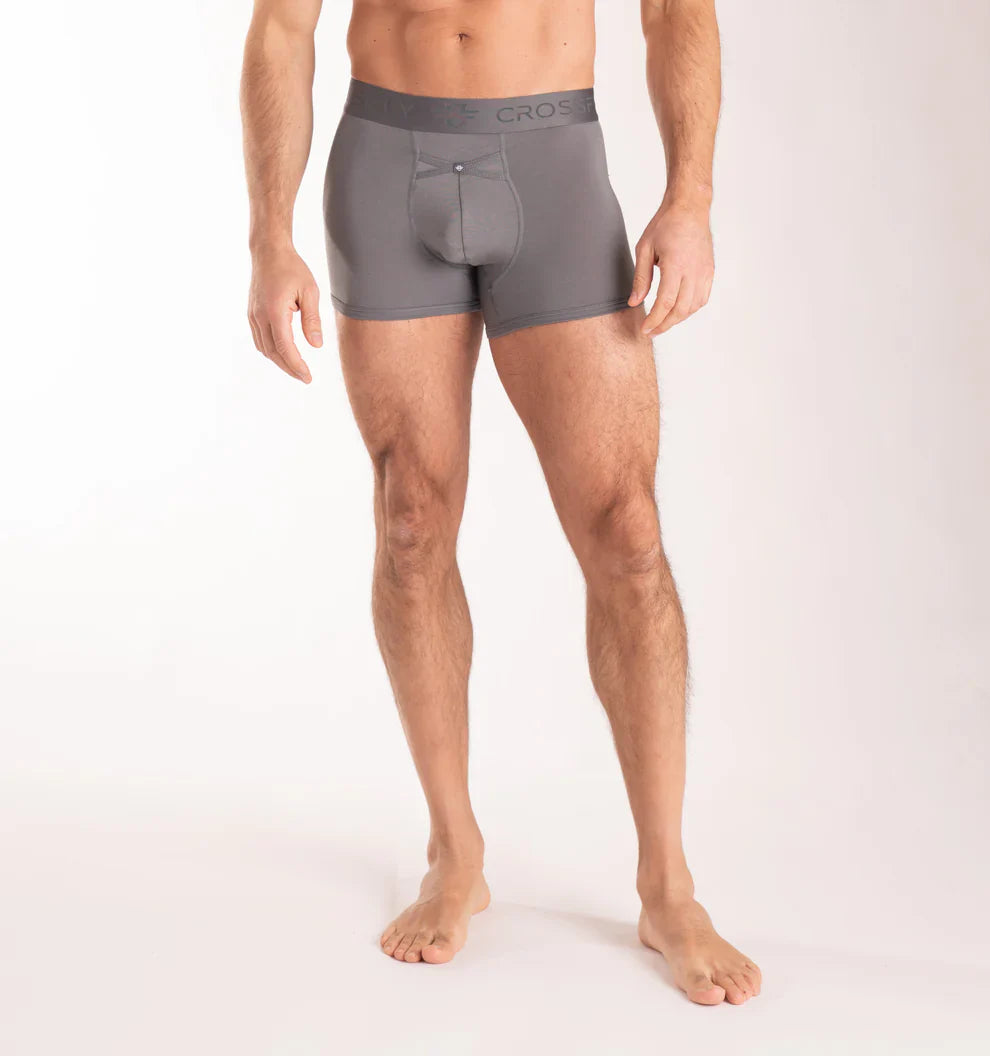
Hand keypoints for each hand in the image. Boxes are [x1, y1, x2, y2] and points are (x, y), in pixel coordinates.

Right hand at [248, 246, 321, 382]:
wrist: (268, 251)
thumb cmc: (292, 268)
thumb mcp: (309, 292)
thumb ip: (312, 320)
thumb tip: (316, 346)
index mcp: (275, 312)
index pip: (285, 347)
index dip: (296, 365)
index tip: (308, 377)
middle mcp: (260, 316)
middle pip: (273, 353)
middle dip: (290, 368)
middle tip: (305, 378)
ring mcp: (253, 316)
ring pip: (264, 349)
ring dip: (280, 362)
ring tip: (297, 370)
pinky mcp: (252, 314)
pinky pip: (260, 340)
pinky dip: (271, 351)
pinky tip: (283, 355)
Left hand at [628, 198, 714, 336]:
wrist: (690, 208)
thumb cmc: (665, 224)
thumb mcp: (645, 248)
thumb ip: (641, 278)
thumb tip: (634, 302)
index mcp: (675, 265)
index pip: (665, 303)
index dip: (654, 320)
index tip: (645, 329)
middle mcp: (693, 271)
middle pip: (680, 310)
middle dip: (664, 325)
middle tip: (651, 331)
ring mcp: (704, 272)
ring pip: (693, 307)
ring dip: (677, 319)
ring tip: (663, 322)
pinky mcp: (709, 271)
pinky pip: (702, 298)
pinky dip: (690, 309)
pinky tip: (678, 310)